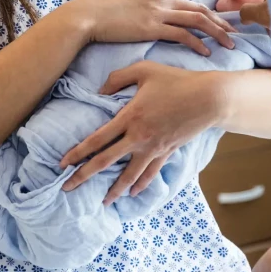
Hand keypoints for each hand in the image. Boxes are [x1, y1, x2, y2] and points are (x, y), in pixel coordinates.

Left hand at [61, 61, 222, 195]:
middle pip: (105, 162)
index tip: (62, 163)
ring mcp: (154, 148)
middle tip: (66, 188)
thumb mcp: (144, 70)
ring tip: (103, 201)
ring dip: (114, 189)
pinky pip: (150, 172)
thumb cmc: (176, 80)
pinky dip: (140, 184)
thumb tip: (100, 91)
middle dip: (83, 177)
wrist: (208, 98)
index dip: (78, 153)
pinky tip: (133, 192)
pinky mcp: (167, 151)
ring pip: (129, 174)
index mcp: (130, 117)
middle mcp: (138, 137)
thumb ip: (118, 78)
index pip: (97, 139)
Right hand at [68, 0, 235, 56]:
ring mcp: (158, 10)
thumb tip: (153, 10)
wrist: (86, 15)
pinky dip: (197, 43)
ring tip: (230, 43)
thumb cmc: (103, 11)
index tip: (221, 23)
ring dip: (217, 32)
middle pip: (200, 8)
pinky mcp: (152, 26)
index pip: (189, 1)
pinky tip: (207, 52)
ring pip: (197, 19)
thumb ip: (145, 2)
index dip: (208, 13)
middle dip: (221, 21)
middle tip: (236, 32)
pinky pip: (182, 34)